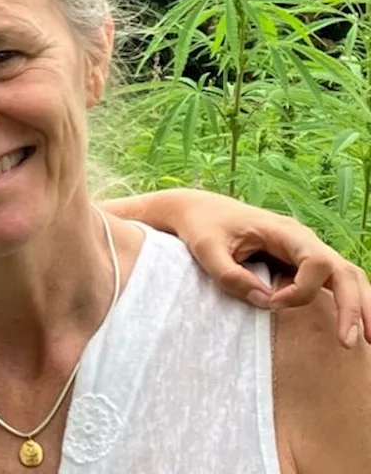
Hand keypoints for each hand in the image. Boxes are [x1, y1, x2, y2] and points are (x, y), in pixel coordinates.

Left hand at [172, 189, 370, 347]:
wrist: (198, 210)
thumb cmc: (201, 227)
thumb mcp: (206, 249)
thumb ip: (231, 276)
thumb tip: (266, 302)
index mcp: (284, 231)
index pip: (317, 262)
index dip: (301, 289)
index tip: (272, 302)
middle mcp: (303, 240)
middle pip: (344, 271)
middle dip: (352, 306)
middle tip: (349, 342)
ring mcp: (305, 250)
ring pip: (347, 276)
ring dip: (360, 306)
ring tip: (366, 339)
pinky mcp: (300, 262)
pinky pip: (332, 281)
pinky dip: (347, 301)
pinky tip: (352, 325)